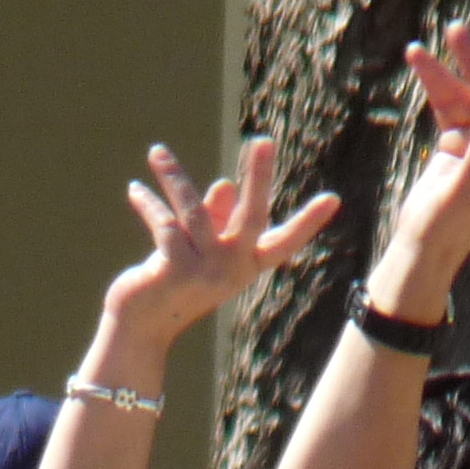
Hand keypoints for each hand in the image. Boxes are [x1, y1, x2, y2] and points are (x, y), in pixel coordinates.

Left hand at [101, 138, 339, 348]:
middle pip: (252, 218)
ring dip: (173, 178)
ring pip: (194, 212)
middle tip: (264, 140)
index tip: (334, 199)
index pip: (283, 242)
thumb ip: (216, 219)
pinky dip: (148, 205)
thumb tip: (225, 185)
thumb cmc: (174, 286)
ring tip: (157, 153)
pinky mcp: (175, 271)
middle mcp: (231, 271)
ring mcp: (204, 273)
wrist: (140, 327)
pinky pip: (164, 224)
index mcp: (245, 267)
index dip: (308, 223)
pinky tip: (135, 191)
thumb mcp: (201, 251)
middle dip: (258, 178)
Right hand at [376, 23, 469, 304]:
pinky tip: (419, 64)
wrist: (421, 250)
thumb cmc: (444, 230)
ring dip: (440, 75)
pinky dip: (434, 88)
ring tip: (414, 51)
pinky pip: (447, 108)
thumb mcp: (460, 194)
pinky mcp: (455, 148)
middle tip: (454, 30)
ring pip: (463, 99)